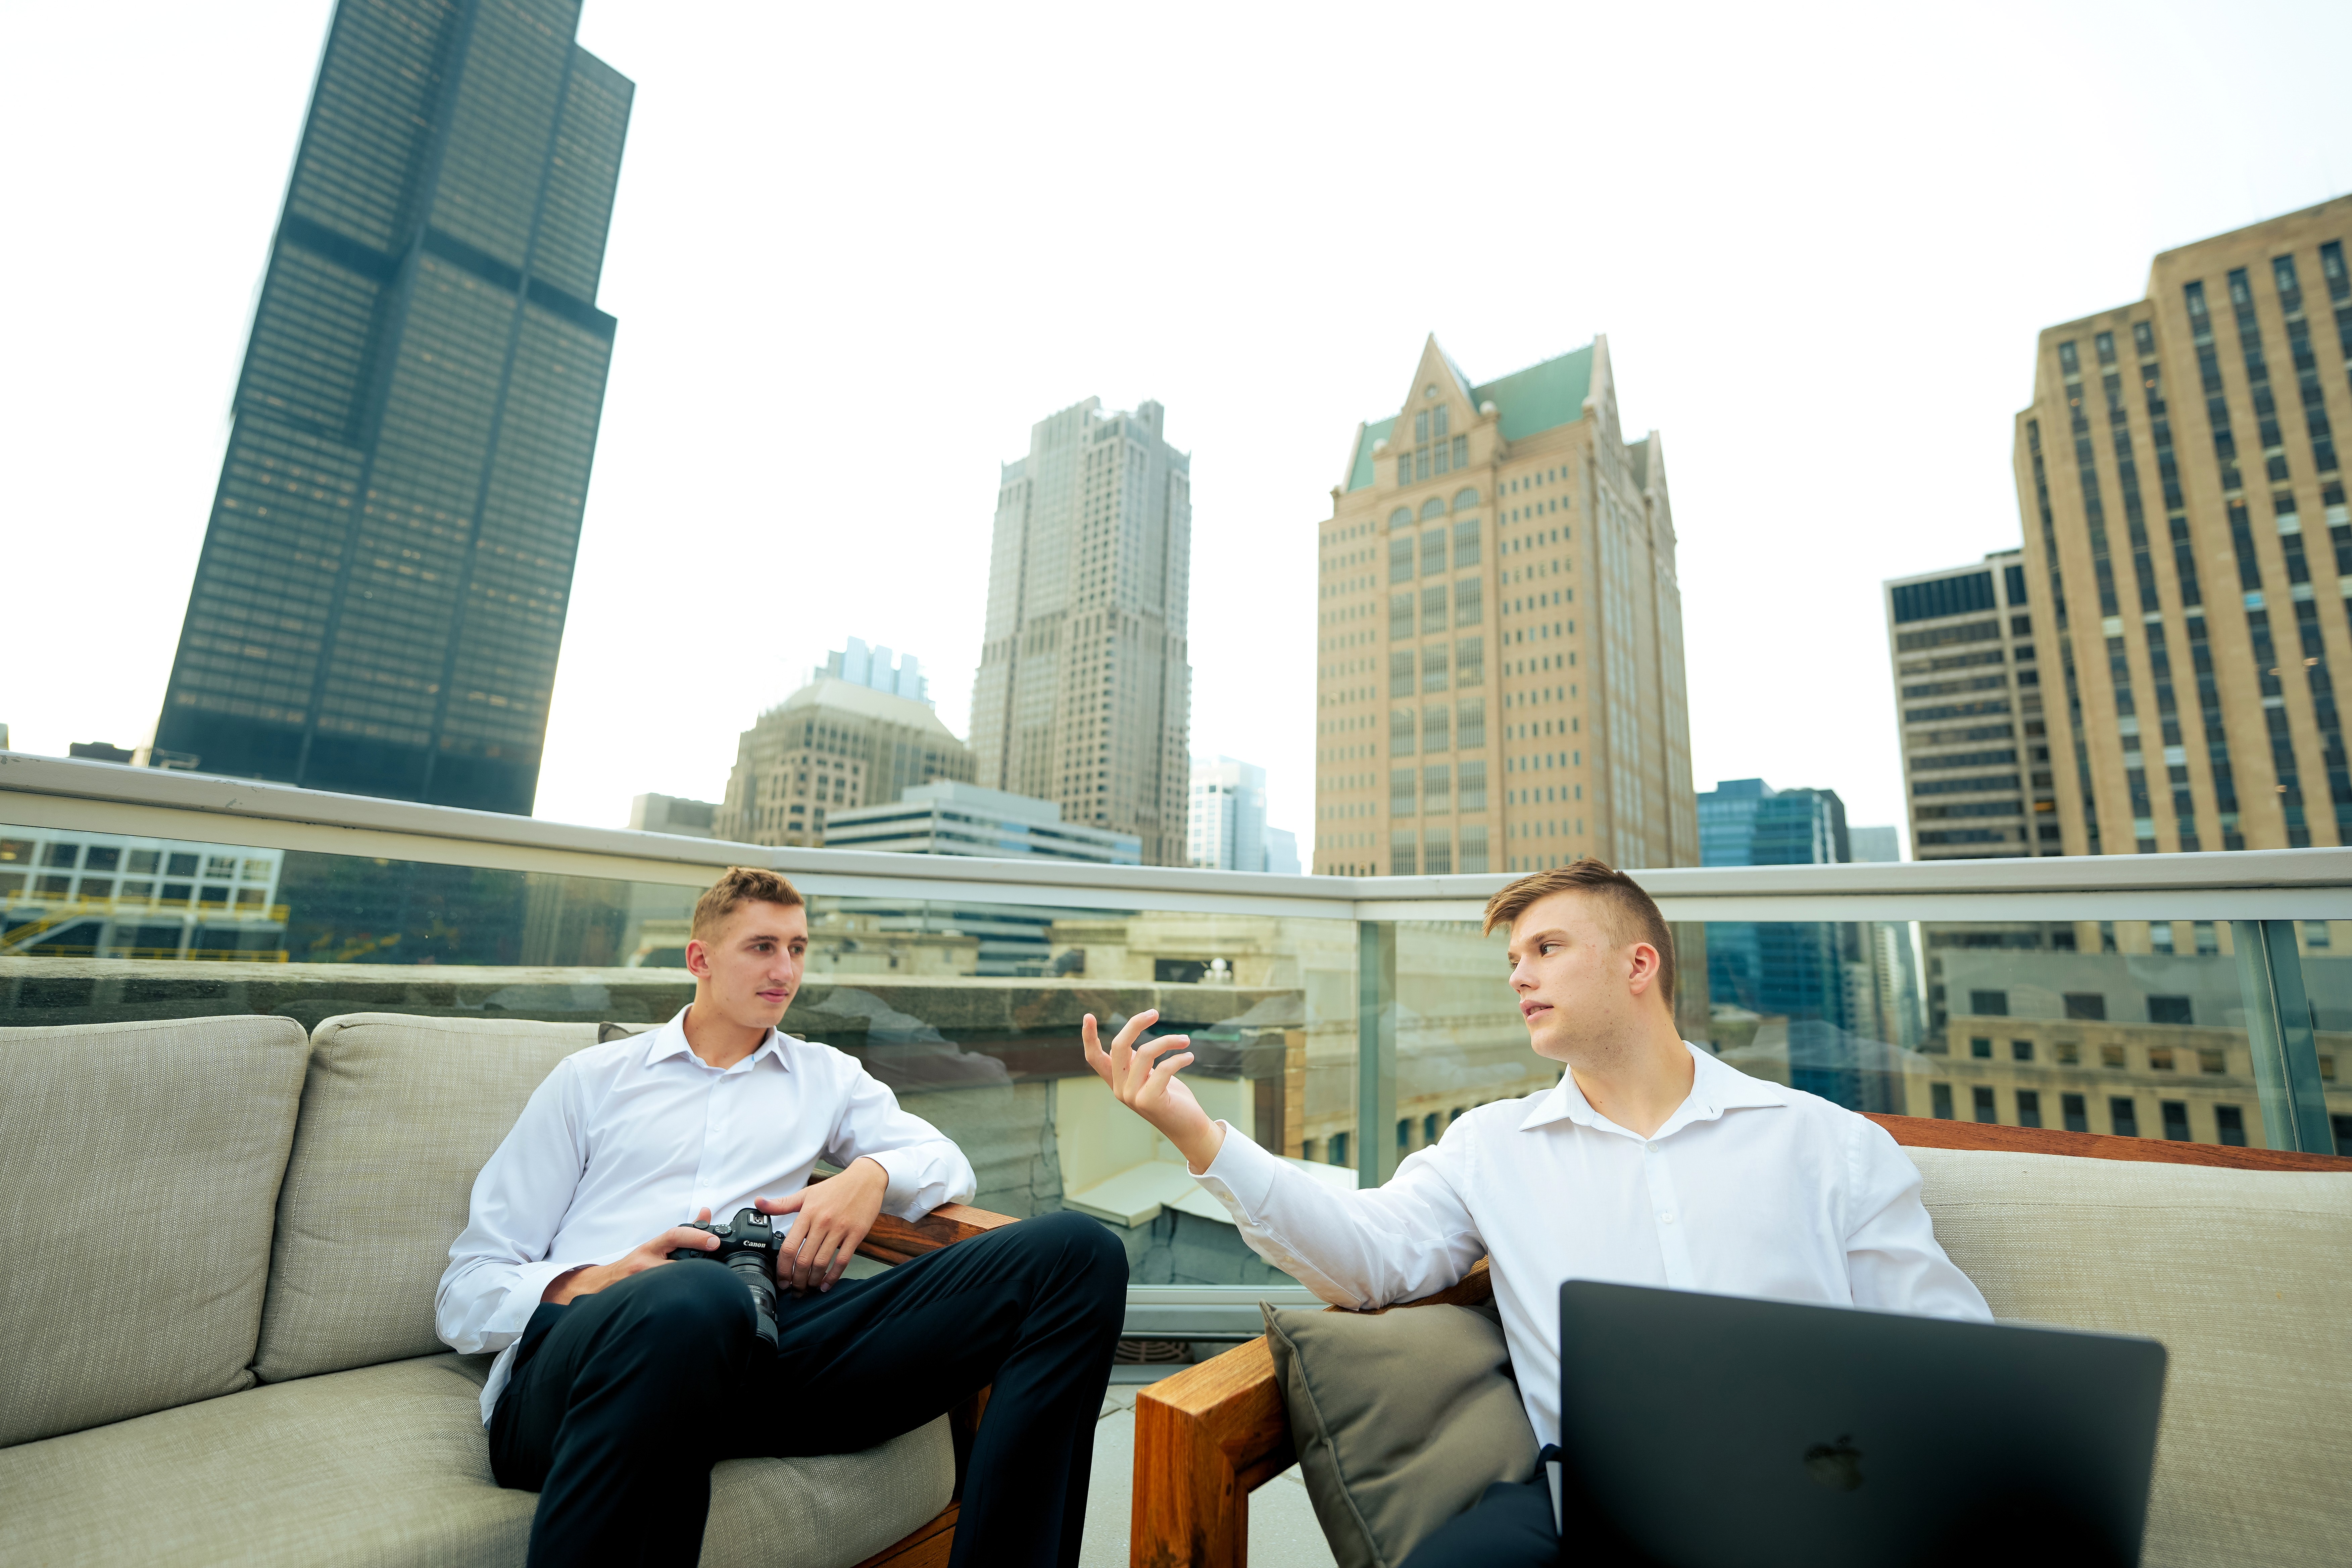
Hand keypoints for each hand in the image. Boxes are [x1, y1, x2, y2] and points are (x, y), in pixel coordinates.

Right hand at [542, 1208, 717, 1304]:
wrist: (606, 1284)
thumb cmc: (636, 1263)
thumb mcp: (658, 1244)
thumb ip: (685, 1231)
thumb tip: (706, 1213)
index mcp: (652, 1248)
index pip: (675, 1236)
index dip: (696, 1237)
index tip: (714, 1242)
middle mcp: (645, 1263)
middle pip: (679, 1264)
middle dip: (698, 1267)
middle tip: (716, 1270)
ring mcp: (643, 1282)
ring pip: (673, 1283)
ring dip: (689, 1284)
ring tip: (703, 1286)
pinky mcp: (641, 1298)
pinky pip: (665, 1299)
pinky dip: (678, 1297)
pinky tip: (687, 1300)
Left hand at [757, 1157, 888, 1292]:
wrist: (866, 1179)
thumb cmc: (835, 1188)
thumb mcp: (807, 1193)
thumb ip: (782, 1203)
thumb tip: (758, 1203)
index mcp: (808, 1213)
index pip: (789, 1247)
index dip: (783, 1268)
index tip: (781, 1280)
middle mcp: (822, 1222)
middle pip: (804, 1260)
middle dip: (797, 1280)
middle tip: (794, 1290)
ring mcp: (840, 1229)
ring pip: (822, 1263)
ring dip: (813, 1281)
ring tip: (809, 1288)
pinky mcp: (856, 1234)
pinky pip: (843, 1261)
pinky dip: (833, 1276)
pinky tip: (826, 1284)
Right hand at [1081, 1009, 1223, 1171]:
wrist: (1188, 1127)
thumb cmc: (1171, 1097)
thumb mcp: (1149, 1076)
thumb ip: (1137, 1061)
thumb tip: (1132, 1036)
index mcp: (1117, 1082)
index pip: (1094, 1058)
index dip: (1089, 1037)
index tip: (1088, 1016)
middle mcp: (1120, 1089)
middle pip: (1119, 1046)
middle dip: (1136, 1024)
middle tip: (1154, 1013)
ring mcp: (1132, 1096)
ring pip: (1145, 1052)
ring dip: (1168, 1041)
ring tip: (1185, 1040)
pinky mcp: (1150, 1100)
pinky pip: (1164, 1067)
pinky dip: (1179, 1057)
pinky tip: (1189, 1057)